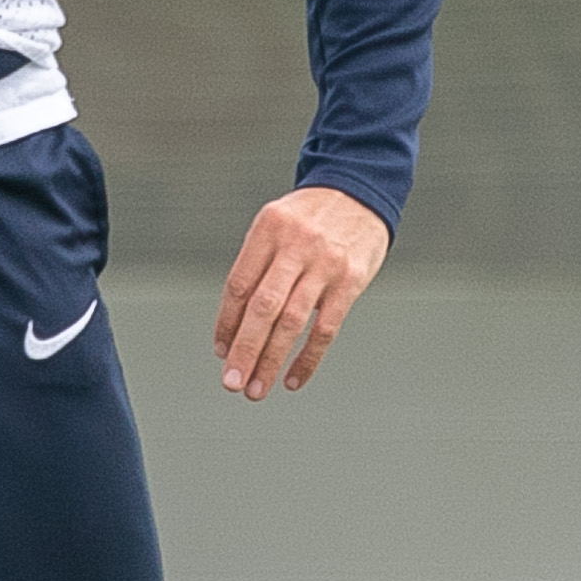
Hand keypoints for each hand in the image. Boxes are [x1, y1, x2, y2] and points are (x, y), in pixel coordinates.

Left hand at [213, 185, 390, 400]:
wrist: (360, 192)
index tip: (220, 351)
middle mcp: (296, 245)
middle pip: (263, 307)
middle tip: (231, 382)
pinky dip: (308, 358)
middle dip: (244, 349)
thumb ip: (257, 265)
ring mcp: (325, 264)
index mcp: (268, 229)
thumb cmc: (310, 216)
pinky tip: (293, 378)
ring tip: (257, 388)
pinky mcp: (351, 281)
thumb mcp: (276, 224)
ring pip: (292, 322)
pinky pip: (326, 328)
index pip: (239, 284)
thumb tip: (235, 324)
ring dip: (271, 360)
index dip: (226, 322)